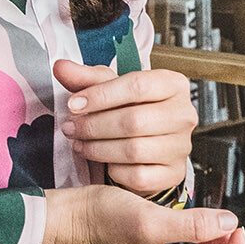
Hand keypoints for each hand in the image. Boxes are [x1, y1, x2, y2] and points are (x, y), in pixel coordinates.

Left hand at [54, 59, 196, 195]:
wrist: (151, 145)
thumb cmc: (133, 112)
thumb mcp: (113, 90)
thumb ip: (87, 79)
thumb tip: (61, 67)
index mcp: (173, 85)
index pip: (138, 85)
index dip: (101, 95)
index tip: (73, 104)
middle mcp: (183, 115)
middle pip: (134, 120)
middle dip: (94, 125)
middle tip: (71, 128)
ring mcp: (181, 146)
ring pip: (134, 150)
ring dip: (98, 148)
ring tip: (80, 144)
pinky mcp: (173, 173)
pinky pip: (138, 175)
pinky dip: (116, 171)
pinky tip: (105, 163)